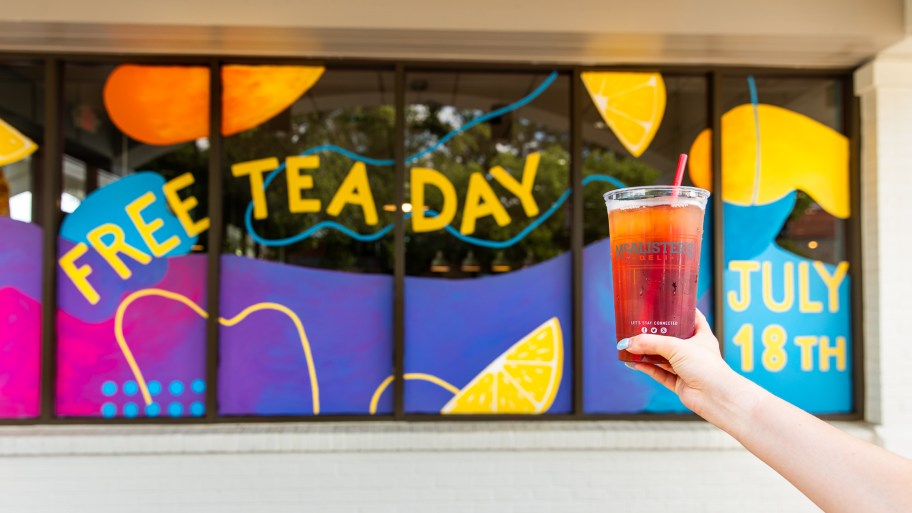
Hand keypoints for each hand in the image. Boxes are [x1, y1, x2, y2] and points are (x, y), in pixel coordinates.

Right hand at [620, 310, 756, 425]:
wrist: (716, 397)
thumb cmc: (707, 367)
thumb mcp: (677, 347)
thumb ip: (651, 343)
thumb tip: (628, 343)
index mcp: (701, 336)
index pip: (692, 317)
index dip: (681, 310)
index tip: (666, 303)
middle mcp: (694, 351)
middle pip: (671, 339)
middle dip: (655, 334)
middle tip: (639, 325)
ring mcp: (687, 368)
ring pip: (663, 358)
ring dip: (647, 353)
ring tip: (630, 346)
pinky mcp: (680, 383)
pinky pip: (660, 374)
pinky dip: (647, 368)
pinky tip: (634, 363)